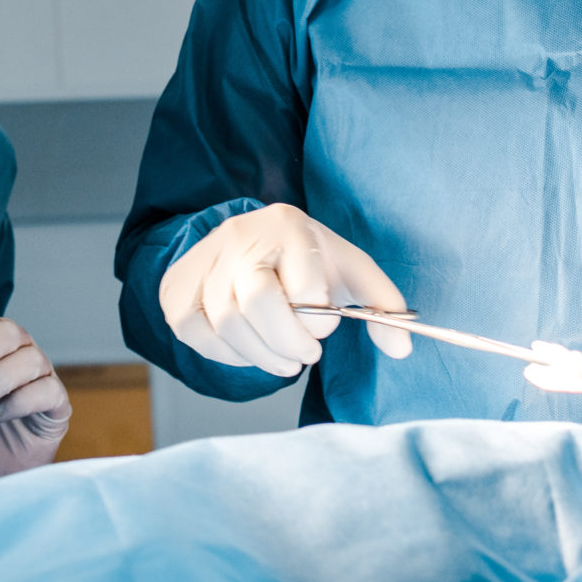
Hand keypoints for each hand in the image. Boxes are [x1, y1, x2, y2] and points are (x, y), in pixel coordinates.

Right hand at [158, 202, 412, 376]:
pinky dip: (230, 354)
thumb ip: (381, 304)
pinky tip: (249, 346)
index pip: (304, 286)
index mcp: (287, 225)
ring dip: (263, 356)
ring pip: (228, 326)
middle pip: (257, 306)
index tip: (326, 321)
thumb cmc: (304, 261)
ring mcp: (202, 262)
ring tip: (284, 357)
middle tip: (306, 354)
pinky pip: (200, 335)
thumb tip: (404, 346)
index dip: (320, 319)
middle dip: (289, 344)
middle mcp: (238, 236)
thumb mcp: (348, 269)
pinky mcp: (177, 290)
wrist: (246, 240)